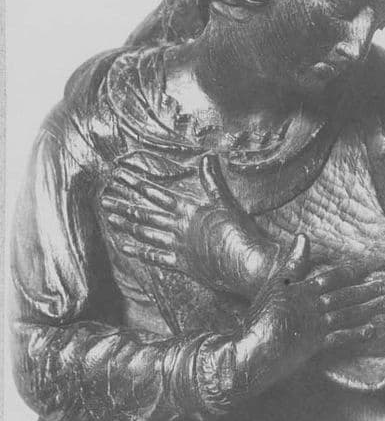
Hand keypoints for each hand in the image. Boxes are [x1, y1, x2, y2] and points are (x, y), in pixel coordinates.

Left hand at [101, 154, 303, 298]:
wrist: (245, 262)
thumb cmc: (238, 230)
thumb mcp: (226, 201)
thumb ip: (212, 180)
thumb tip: (208, 156)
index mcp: (188, 210)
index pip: (156, 194)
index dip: (136, 184)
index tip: (120, 176)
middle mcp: (178, 227)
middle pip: (145, 214)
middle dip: (124, 205)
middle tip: (104, 199)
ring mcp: (177, 247)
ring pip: (146, 234)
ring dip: (127, 226)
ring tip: (110, 218)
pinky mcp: (183, 265)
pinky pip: (156, 258)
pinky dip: (140, 252)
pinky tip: (125, 248)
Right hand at [235, 256, 384, 393]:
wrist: (256, 348)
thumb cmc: (261, 316)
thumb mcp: (274, 284)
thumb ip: (292, 262)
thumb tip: (303, 236)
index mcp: (304, 290)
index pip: (333, 277)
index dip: (351, 272)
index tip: (368, 269)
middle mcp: (314, 306)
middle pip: (345, 296)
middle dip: (366, 291)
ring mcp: (317, 326)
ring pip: (348, 314)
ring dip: (368, 309)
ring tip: (384, 305)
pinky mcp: (317, 345)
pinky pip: (343, 337)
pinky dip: (358, 334)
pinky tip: (372, 331)